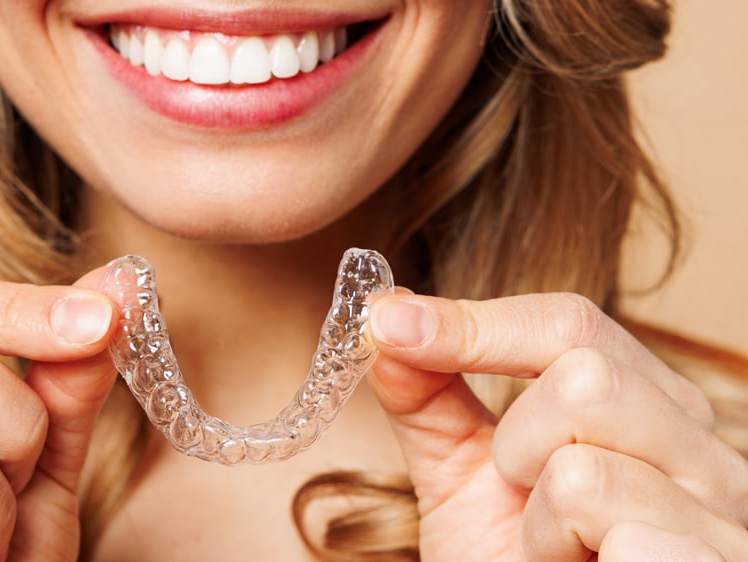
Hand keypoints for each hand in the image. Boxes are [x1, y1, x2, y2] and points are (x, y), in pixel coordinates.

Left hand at [368, 291, 747, 560]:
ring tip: (557, 550)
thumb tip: (388, 316)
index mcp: (647, 402)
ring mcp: (721, 513)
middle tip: (521, 496)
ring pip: (584, 469)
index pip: (570, 322)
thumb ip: (427, 396)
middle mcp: (701, 445)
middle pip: (584, 379)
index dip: (473, 323)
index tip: (388, 326)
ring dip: (538, 522)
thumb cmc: (510, 561)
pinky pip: (622, 539)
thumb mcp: (459, 471)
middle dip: (516, 445)